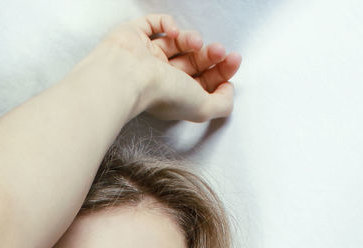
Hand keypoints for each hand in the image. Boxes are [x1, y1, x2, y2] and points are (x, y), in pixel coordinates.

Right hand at [100, 14, 241, 122]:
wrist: (129, 77)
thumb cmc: (161, 94)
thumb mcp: (203, 108)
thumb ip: (222, 104)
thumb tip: (228, 90)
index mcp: (174, 95)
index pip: (203, 81)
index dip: (221, 71)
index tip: (233, 61)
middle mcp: (160, 77)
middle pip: (193, 61)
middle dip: (211, 55)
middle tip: (220, 51)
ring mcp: (147, 56)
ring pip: (177, 42)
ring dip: (192, 39)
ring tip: (196, 42)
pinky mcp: (135, 36)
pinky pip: (154, 24)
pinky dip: (168, 23)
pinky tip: (173, 32)